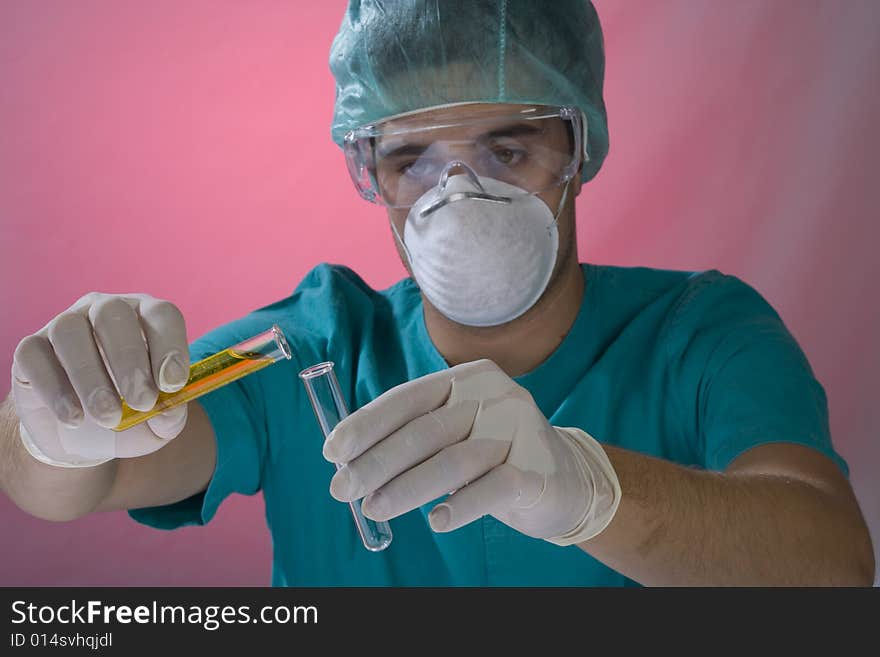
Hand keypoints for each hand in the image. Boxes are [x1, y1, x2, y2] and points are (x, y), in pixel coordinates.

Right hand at [11, 292, 190, 466]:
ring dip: (90, 376)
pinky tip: (75, 418)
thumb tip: (169, 411)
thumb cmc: (129, 415)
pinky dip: (56, 389)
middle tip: (142, 402)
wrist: (82, 435)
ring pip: (69, 330)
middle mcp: (105, 310)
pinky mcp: (31, 348)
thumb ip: (170, 415)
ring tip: (108, 417)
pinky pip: (35, 355)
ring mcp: (65, 324)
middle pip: (113, 313)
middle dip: (130, 359)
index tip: (173, 384)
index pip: (161, 314)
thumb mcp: (158, 422)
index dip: (170, 346)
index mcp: (146, 319)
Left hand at [323, 359, 620, 544]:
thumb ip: (413, 436)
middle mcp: (493, 396)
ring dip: (406, 488)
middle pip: (424, 431)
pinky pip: (492, 489)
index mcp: (466, 378)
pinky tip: (435, 521)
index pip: (407, 398)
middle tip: (342, 489)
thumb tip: (349, 459)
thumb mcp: (455, 433)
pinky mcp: (536, 469)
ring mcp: (517, 430)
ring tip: (374, 508)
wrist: (566, 478)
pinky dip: (460, 506)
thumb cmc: (494, 454)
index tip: (333, 451)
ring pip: (452, 461)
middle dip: (376, 462)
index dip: (366, 424)